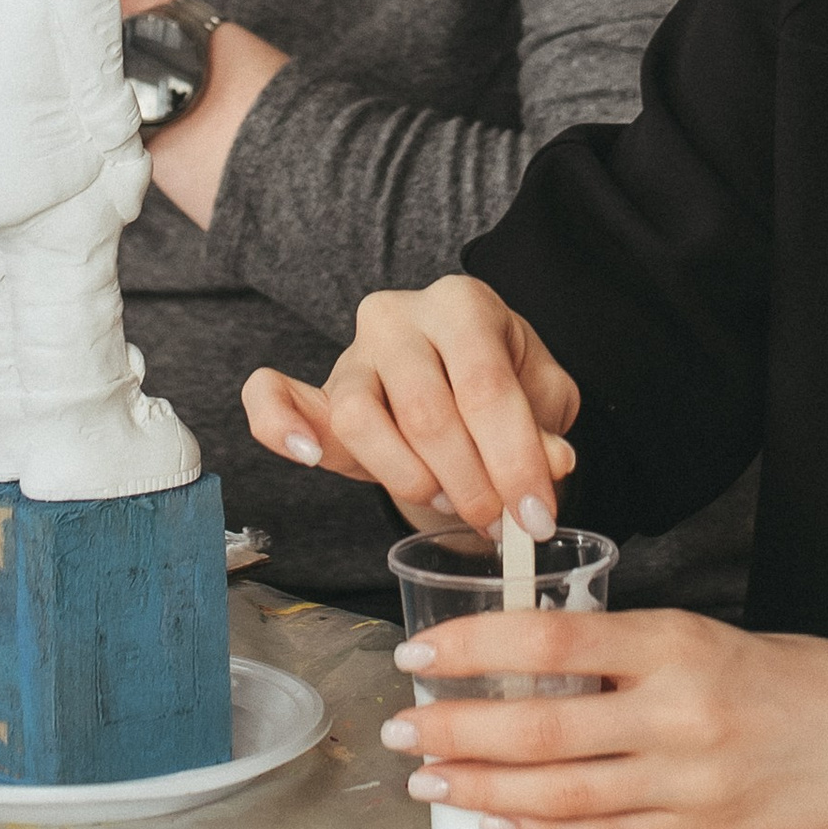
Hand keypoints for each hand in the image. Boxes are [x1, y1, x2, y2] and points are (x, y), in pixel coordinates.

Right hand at [242, 275, 576, 535]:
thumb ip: (546, 428)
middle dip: (469, 483)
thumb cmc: (500, 383)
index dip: (515, 461)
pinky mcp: (317, 391)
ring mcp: (353, 353)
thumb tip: (554, 463)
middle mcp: (400, 317)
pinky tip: (306, 454)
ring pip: (361, 419)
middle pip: (427, 411)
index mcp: (463, 305)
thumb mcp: (542, 398)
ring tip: (446, 500)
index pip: (487, 388)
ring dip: (409, 477)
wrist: (456, 378)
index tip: (536, 518)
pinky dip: (279, 424)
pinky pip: (274, 396)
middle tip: (497, 523)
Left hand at [380, 608, 827, 828]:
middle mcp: (678, 711)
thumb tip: (531, 666)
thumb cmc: (804, 679)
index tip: (419, 655)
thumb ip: (629, 655)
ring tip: (428, 781)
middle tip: (400, 729)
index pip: (549, 636)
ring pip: (558, 791)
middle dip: (456, 729)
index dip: (473, 648)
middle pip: (539, 724)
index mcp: (677, 643)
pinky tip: (498, 817)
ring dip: (482, 786)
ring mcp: (689, 782)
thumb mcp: (712, 639)